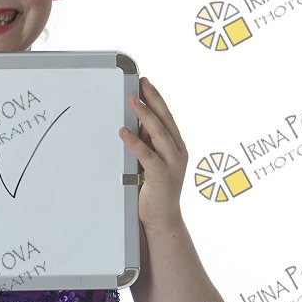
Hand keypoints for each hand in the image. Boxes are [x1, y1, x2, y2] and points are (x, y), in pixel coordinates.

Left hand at [119, 76, 186, 230]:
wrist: (162, 218)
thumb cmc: (154, 189)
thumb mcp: (151, 160)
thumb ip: (147, 143)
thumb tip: (134, 122)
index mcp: (176, 146)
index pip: (167, 117)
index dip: (157, 98)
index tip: (146, 83)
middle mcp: (178, 152)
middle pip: (165, 120)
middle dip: (153, 100)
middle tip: (141, 84)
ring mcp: (172, 164)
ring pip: (159, 133)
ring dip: (145, 116)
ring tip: (132, 101)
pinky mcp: (162, 176)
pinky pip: (147, 154)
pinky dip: (135, 142)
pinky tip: (124, 132)